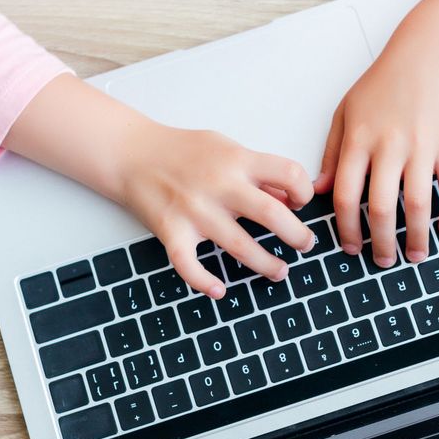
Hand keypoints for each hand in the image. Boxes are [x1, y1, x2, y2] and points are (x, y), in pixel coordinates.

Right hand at [5, 74, 314, 297]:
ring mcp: (195, 211)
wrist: (132, 153)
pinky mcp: (172, 231)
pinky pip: (189, 265)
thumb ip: (258, 171)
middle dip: (297, 235)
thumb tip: (289, 199)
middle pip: (271, 215)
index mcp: (238, 160)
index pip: (288, 173)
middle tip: (305, 245)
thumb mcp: (226, 147)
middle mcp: (220, 185)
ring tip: (279, 271)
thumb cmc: (183, 151)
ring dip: (266, 265)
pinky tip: (219, 290)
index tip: (302, 204)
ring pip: (241, 246)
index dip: (304, 191)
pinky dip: (204, 282)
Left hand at [317, 48, 438, 268]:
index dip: (346, 228)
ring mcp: (421, 147)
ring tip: (415, 255)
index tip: (351, 247)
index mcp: (358, 141)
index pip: (344, 195)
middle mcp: (388, 146)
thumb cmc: (381, 86)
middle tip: (383, 260)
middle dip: (380, 242)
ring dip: (416, 237)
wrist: (425, 56)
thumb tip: (318, 193)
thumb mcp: (344, 113)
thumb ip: (331, 154)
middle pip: (380, 207)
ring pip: (417, 204)